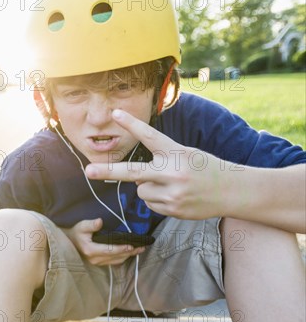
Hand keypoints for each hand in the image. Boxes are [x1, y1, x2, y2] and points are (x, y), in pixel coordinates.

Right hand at [63, 218, 144, 265]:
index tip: (132, 245)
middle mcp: (95, 259)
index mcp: (91, 250)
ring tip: (139, 249)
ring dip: (128, 255)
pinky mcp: (99, 263)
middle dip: (130, 252)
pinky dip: (123, 257)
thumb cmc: (75, 233)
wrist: (68, 242)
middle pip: (116, 257)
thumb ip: (90, 224)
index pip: (110, 250)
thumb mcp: (81, 226)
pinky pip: (114, 261)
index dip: (121, 248)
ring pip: (117, 260)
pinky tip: (130, 253)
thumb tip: (100, 222)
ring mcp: (97, 262)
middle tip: (142, 247)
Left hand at [86, 109, 230, 219]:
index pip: (150, 136)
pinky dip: (157, 199)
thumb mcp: (186, 155)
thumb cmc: (205, 168)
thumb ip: (161, 161)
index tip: (115, 113)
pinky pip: (150, 203)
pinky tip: (175, 195)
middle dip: (109, 171)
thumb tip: (134, 179)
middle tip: (88, 171)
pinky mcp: (172, 208)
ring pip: (140, 190)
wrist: (232, 190)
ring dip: (149, 187)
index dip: (132, 124)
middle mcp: (172, 172)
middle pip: (133, 172)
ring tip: (171, 184)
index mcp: (176, 152)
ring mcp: (172, 193)